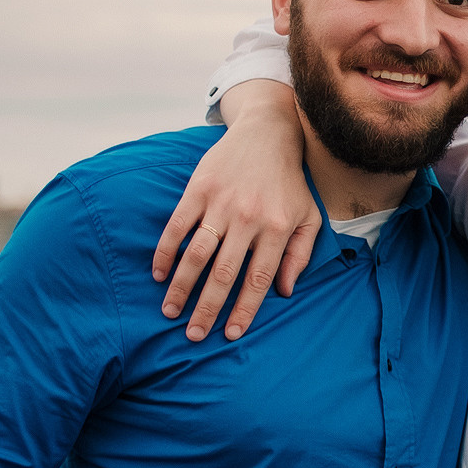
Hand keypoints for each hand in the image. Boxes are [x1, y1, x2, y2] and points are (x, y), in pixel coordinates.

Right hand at [152, 83, 320, 341]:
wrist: (268, 133)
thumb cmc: (290, 182)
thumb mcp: (308, 216)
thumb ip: (301, 254)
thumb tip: (284, 291)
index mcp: (278, 228)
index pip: (259, 279)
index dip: (244, 310)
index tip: (231, 334)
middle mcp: (249, 219)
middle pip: (224, 274)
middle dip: (207, 309)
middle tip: (194, 335)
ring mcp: (221, 204)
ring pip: (197, 254)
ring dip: (182, 287)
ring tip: (170, 312)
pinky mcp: (198, 189)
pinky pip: (178, 226)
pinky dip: (166, 252)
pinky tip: (159, 274)